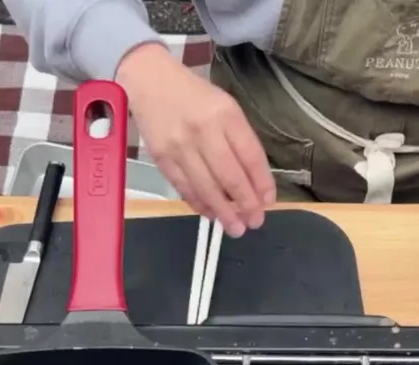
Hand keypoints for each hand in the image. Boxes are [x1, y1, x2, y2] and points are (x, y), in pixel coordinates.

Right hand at [116, 43, 274, 236]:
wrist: (150, 83)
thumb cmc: (194, 97)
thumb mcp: (225, 107)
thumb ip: (240, 140)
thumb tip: (254, 182)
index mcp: (226, 114)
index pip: (250, 155)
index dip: (261, 183)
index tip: (268, 201)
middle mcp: (203, 131)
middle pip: (229, 176)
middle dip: (245, 204)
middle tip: (255, 222)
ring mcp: (180, 146)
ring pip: (206, 187)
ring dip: (223, 212)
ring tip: (235, 227)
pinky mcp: (162, 158)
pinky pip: (184, 187)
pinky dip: (199, 204)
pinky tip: (211, 213)